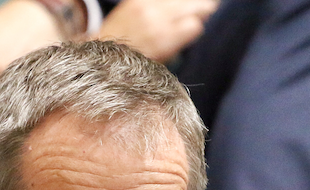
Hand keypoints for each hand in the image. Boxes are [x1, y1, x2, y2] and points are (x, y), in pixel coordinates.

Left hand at [97, 0, 217, 63]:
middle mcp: (155, 19)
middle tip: (208, 10)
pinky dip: (170, 1)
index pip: (194, 25)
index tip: (200, 27)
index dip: (198, 26)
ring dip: (187, 2)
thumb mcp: (159, 63)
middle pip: (192, 5)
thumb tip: (195, 27)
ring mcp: (145, 6)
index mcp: (163, 40)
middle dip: (202, 8)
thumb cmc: (133, 63)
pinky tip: (174, 5)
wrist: (101, 51)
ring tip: (196, 6)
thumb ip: (177, 45)